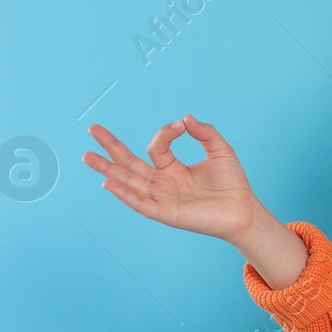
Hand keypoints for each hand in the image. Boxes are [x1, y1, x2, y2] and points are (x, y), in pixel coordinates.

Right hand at [82, 114, 259, 243]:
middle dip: (111, 147)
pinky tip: (107, 182)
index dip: (166, 132)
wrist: (244, 211)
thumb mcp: (220, 150)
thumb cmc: (233, 183)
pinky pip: (140, 203)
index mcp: (173, 169)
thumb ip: (204, 132)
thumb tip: (185, 118)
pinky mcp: (165, 213)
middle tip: (92, 128)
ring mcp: (161, 198)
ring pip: (128, 182)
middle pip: (130, 163)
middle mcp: (162, 184)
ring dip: (107, 169)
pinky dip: (124, 193)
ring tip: (87, 155)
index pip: (157, 147)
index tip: (181, 125)